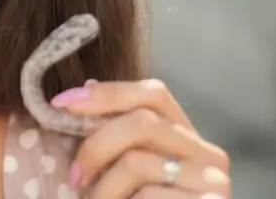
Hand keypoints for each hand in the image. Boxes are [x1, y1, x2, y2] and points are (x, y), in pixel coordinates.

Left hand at [51, 79, 230, 197]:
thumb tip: (85, 87)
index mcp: (185, 137)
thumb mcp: (124, 171)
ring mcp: (214, 183)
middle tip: (74, 177)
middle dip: (95, 146)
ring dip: (104, 189)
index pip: (153, 93)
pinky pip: (148, 196)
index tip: (61, 103)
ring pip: (138, 162)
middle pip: (142, 122)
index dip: (107, 93)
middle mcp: (208, 154)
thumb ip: (115, 135)